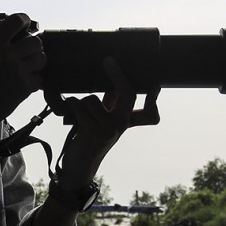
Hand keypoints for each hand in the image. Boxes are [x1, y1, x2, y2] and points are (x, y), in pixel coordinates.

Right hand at [0, 13, 46, 131]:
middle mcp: (8, 55)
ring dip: (37, 59)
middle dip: (33, 43)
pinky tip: (26, 80)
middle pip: (36, 41)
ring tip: (28, 63)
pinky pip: (40, 78)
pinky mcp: (24, 88)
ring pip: (41, 58)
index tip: (22, 24)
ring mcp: (18, 72)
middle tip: (26, 48)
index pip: (17, 21)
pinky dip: (36, 78)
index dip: (23, 19)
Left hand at [56, 57, 159, 186]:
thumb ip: (111, 105)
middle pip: (128, 95)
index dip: (153, 100)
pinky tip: (69, 117)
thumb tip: (112, 82)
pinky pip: (80, 106)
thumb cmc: (89, 139)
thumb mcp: (104, 122)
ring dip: (80, 103)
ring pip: (92, 99)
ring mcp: (108, 129)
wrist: (78, 166)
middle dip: (117, 74)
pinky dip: (71, 106)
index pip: (150, 114)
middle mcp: (121, 126)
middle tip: (108, 60)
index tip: (156, 86)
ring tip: (77, 116)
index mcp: (126, 123)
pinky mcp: (93, 132)